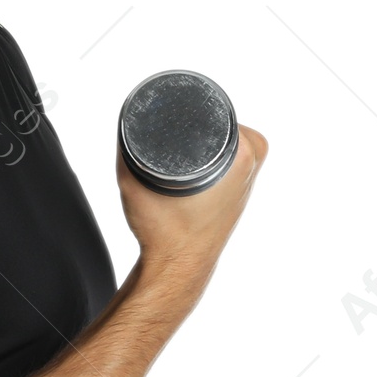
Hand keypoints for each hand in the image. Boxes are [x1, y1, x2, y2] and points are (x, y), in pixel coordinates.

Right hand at [116, 124, 267, 290]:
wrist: (175, 267)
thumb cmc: (163, 229)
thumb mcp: (136, 182)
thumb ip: (127, 150)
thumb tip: (125, 122)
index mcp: (240, 159)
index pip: (225, 113)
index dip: (198, 109)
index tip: (178, 117)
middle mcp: (250, 171)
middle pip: (232, 126)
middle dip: (204, 127)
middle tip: (178, 138)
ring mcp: (246, 187)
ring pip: (234, 147)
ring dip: (210, 145)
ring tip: (183, 155)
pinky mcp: (236, 199)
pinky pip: (232, 166)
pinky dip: (215, 162)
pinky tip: (194, 170)